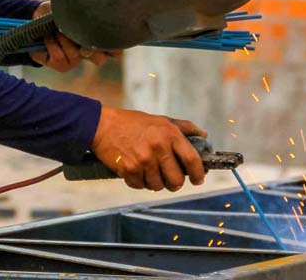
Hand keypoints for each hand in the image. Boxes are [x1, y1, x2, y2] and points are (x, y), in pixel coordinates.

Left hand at [28, 1, 121, 72]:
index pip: (115, 50)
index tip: (105, 36)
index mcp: (95, 39)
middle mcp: (87, 52)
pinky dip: (52, 43)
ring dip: (64, 39)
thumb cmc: (56, 13)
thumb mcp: (68, 7)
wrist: (35, 22)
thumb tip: (85, 7)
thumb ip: (79, 10)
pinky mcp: (61, 65)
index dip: (115, 47)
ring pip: (76, 55)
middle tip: (81, 37)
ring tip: (56, 29)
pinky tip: (48, 36)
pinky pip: (59, 56)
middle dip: (91, 48)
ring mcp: (74, 60)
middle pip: (100, 59)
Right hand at [91, 106, 206, 191]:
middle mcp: (158, 147)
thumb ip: (183, 128)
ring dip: (155, 182)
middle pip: (176, 180)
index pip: (192, 160)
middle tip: (169, 178)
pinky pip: (140, 186)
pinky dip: (139, 182)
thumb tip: (203, 136)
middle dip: (174, 183)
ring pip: (158, 186)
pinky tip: (135, 170)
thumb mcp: (160, 120)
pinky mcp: (129, 169)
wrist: (101, 125)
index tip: (197, 179)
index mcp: (169, 134)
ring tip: (149, 171)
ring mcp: (143, 160)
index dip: (197, 174)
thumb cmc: (132, 122)